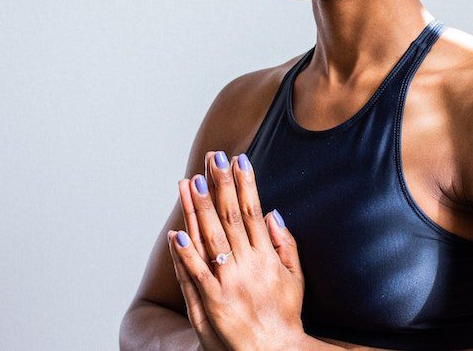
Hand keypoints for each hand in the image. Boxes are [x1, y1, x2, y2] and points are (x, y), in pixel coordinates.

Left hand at [167, 150, 305, 350]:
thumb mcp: (296, 277)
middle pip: (230, 218)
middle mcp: (249, 265)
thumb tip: (273, 213)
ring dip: (200, 209)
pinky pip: (197, 276)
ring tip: (191, 182)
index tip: (237, 159)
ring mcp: (230, 284)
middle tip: (213, 158)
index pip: (252, 211)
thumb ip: (286, 244)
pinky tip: (176, 234)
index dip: (244, 183)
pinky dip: (186, 255)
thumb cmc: (285, 316)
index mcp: (267, 256)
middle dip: (221, 185)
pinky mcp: (213, 304)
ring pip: (211, 239)